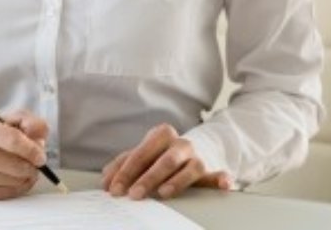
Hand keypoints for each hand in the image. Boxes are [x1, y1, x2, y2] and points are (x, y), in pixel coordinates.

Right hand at [0, 110, 47, 199]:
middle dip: (33, 165)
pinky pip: (9, 192)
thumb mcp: (10, 119)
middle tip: (36, 161)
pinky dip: (18, 186)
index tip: (41, 157)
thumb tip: (40, 139)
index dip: (32, 150)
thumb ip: (30, 122)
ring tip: (23, 166)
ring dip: (27, 176)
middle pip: (17, 166)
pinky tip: (16, 176)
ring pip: (15, 181)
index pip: (13, 141)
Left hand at [101, 123, 231, 199]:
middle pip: (163, 161)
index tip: (114, 189)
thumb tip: (106, 179)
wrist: (199, 146)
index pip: (140, 154)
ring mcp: (197, 155)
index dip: (125, 172)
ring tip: (163, 193)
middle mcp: (180, 143)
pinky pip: (218, 174)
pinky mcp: (211, 169)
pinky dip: (221, 178)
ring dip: (176, 181)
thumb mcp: (144, 153)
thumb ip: (123, 164)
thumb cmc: (164, 152)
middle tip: (133, 195)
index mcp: (160, 134)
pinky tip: (224, 184)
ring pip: (188, 168)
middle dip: (147, 178)